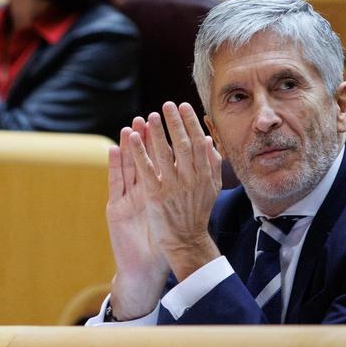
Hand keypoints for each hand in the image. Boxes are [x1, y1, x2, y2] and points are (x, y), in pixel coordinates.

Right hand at [105, 117, 169, 317]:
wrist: (149, 264)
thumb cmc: (164, 236)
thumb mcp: (176, 210)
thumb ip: (188, 186)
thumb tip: (207, 157)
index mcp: (156, 189)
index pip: (160, 160)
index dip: (163, 141)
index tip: (168, 120)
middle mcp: (141, 191)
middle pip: (144, 159)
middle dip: (147, 137)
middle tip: (148, 116)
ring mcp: (127, 198)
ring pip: (127, 166)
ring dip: (128, 145)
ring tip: (129, 125)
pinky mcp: (116, 208)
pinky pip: (116, 183)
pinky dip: (113, 165)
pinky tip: (111, 149)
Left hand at [129, 102, 222, 281]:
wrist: (186, 241)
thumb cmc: (198, 213)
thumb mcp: (212, 188)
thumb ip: (212, 164)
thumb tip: (208, 140)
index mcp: (204, 174)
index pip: (197, 142)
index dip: (190, 122)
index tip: (183, 106)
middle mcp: (190, 178)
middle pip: (181, 144)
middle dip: (174, 122)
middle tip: (166, 105)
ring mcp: (173, 187)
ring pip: (164, 154)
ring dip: (156, 133)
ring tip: (149, 116)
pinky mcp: (155, 196)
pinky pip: (146, 170)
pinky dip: (139, 153)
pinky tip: (133, 138)